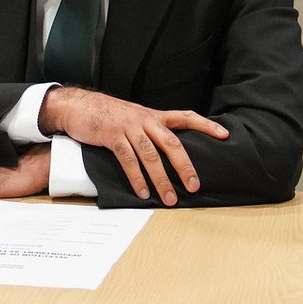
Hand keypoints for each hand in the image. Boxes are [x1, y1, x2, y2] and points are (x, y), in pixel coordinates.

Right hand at [38, 86, 227, 205]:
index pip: (185, 117)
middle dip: (185, 166)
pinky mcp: (112, 136)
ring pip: (151, 155)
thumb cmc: (107, 114)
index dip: (206, 125)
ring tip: (170, 198)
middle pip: (172, 143)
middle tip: (194, 186)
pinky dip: (137, 178)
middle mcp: (145, 119)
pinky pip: (128, 159)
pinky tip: (143, 192)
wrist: (78, 105)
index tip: (224, 135)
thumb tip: (168, 150)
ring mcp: (129, 127)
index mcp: (153, 115)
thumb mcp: (133, 117)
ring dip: (161, 179)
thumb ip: (150, 130)